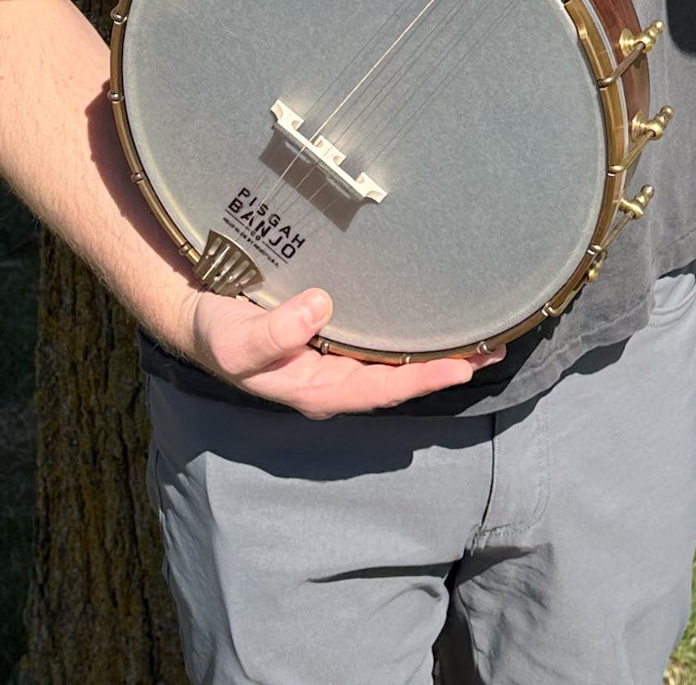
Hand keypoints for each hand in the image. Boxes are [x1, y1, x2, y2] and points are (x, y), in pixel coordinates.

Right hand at [188, 287, 503, 418]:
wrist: (199, 316)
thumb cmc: (217, 332)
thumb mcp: (234, 340)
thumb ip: (273, 332)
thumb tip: (322, 306)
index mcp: (315, 388)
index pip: (380, 389)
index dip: (422, 380)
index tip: (463, 366)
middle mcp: (332, 377)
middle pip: (399, 378)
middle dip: (447, 366)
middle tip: (496, 346)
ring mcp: (334, 358)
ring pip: (395, 360)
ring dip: (438, 350)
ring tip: (484, 334)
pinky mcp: (333, 335)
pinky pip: (382, 340)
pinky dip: (414, 333)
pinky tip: (437, 318)